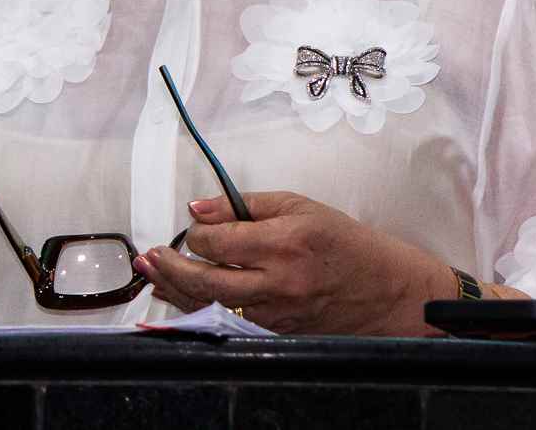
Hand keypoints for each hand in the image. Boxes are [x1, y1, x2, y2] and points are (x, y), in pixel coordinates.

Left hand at [133, 192, 456, 335]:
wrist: (384, 289)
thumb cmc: (345, 242)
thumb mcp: (300, 206)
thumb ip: (245, 205)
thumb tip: (199, 207)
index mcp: (284, 242)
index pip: (219, 240)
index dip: (197, 231)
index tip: (195, 226)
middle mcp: (278, 281)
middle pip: (206, 279)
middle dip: (171, 267)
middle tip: (151, 255)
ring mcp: (276, 313)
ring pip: (211, 305)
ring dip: (175, 290)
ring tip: (151, 274)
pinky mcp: (276, 331)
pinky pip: (227, 320)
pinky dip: (199, 308)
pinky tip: (179, 297)